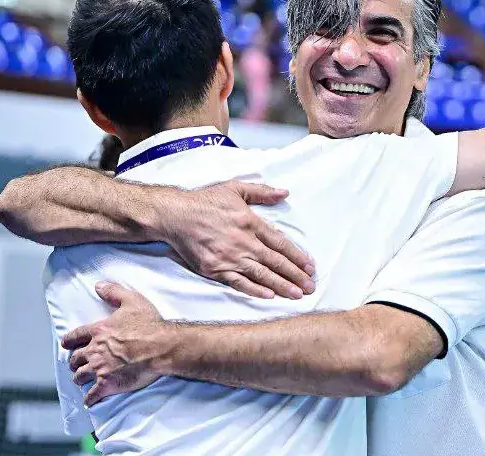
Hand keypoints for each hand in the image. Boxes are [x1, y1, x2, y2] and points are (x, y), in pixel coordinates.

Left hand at [63, 283, 168, 406]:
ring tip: (80, 380)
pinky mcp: (108, 384)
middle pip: (76, 359)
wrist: (161, 347)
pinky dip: (89, 398)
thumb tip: (98, 286)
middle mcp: (95, 351)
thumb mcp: (132, 300)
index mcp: (98, 331)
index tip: (66, 344)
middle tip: (75, 364)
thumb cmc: (149, 324)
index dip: (69, 340)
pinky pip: (92, 395)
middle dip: (74, 361)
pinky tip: (89, 400)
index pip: (76, 336)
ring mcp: (100, 369)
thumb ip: (114, 292)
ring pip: (80, 376)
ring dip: (79, 378)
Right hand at [157, 181, 315, 298]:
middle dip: (295, 275)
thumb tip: (284, 192)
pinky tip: (269, 296)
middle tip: (310, 286)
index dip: (297, 257)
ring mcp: (229, 258)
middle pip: (275, 262)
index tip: (310, 267)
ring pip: (261, 275)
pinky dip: (255, 290)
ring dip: (281, 286)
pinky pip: (239, 283)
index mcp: (251, 223)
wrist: (175, 215)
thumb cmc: (205, 201)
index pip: (280, 244)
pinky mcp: (215, 269)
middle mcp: (244, 242)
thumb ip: (262, 192)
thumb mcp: (235, 188)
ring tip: (297, 295)